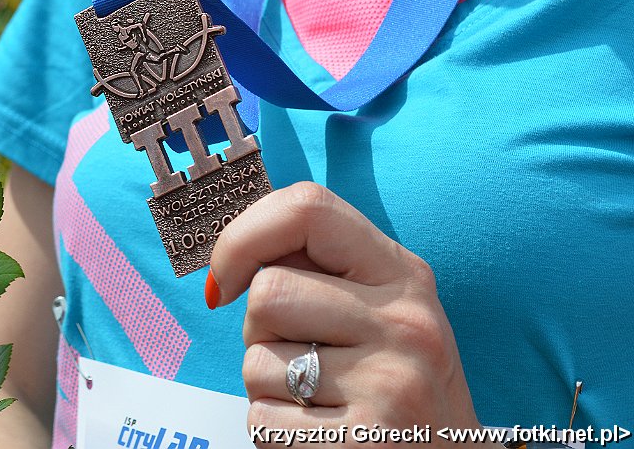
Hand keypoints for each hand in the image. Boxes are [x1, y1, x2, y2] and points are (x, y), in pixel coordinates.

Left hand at [208, 182, 492, 446]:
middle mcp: (406, 323)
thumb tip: (231, 257)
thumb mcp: (380, 311)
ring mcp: (389, 385)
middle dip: (260, 331)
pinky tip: (318, 434)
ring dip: (266, 385)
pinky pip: (261, 418)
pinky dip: (272, 431)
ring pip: (256, 360)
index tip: (228, 280)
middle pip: (268, 293)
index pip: (307, 207)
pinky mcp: (362, 442)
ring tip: (317, 400)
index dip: (243, 236)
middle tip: (302, 359)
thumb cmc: (391, 386)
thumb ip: (321, 271)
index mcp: (405, 275)